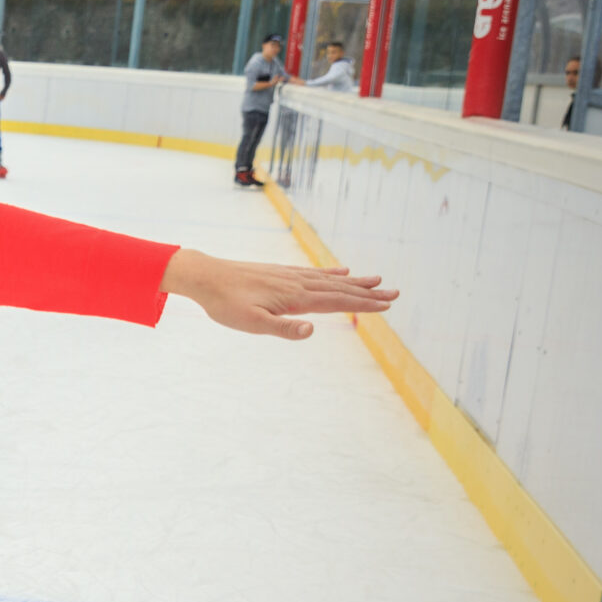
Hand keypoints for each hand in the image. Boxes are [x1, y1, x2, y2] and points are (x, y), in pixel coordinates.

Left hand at [160, 249, 395, 339]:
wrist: (205, 277)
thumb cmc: (225, 304)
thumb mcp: (251, 323)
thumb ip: (283, 328)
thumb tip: (312, 330)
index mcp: (294, 298)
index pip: (336, 302)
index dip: (363, 304)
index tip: (388, 305)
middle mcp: (297, 283)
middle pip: (340, 289)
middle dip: (368, 293)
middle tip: (396, 294)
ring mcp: (290, 276)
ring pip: (330, 280)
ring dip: (355, 283)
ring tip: (377, 281)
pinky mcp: (280, 273)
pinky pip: (313, 273)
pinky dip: (331, 273)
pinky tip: (342, 272)